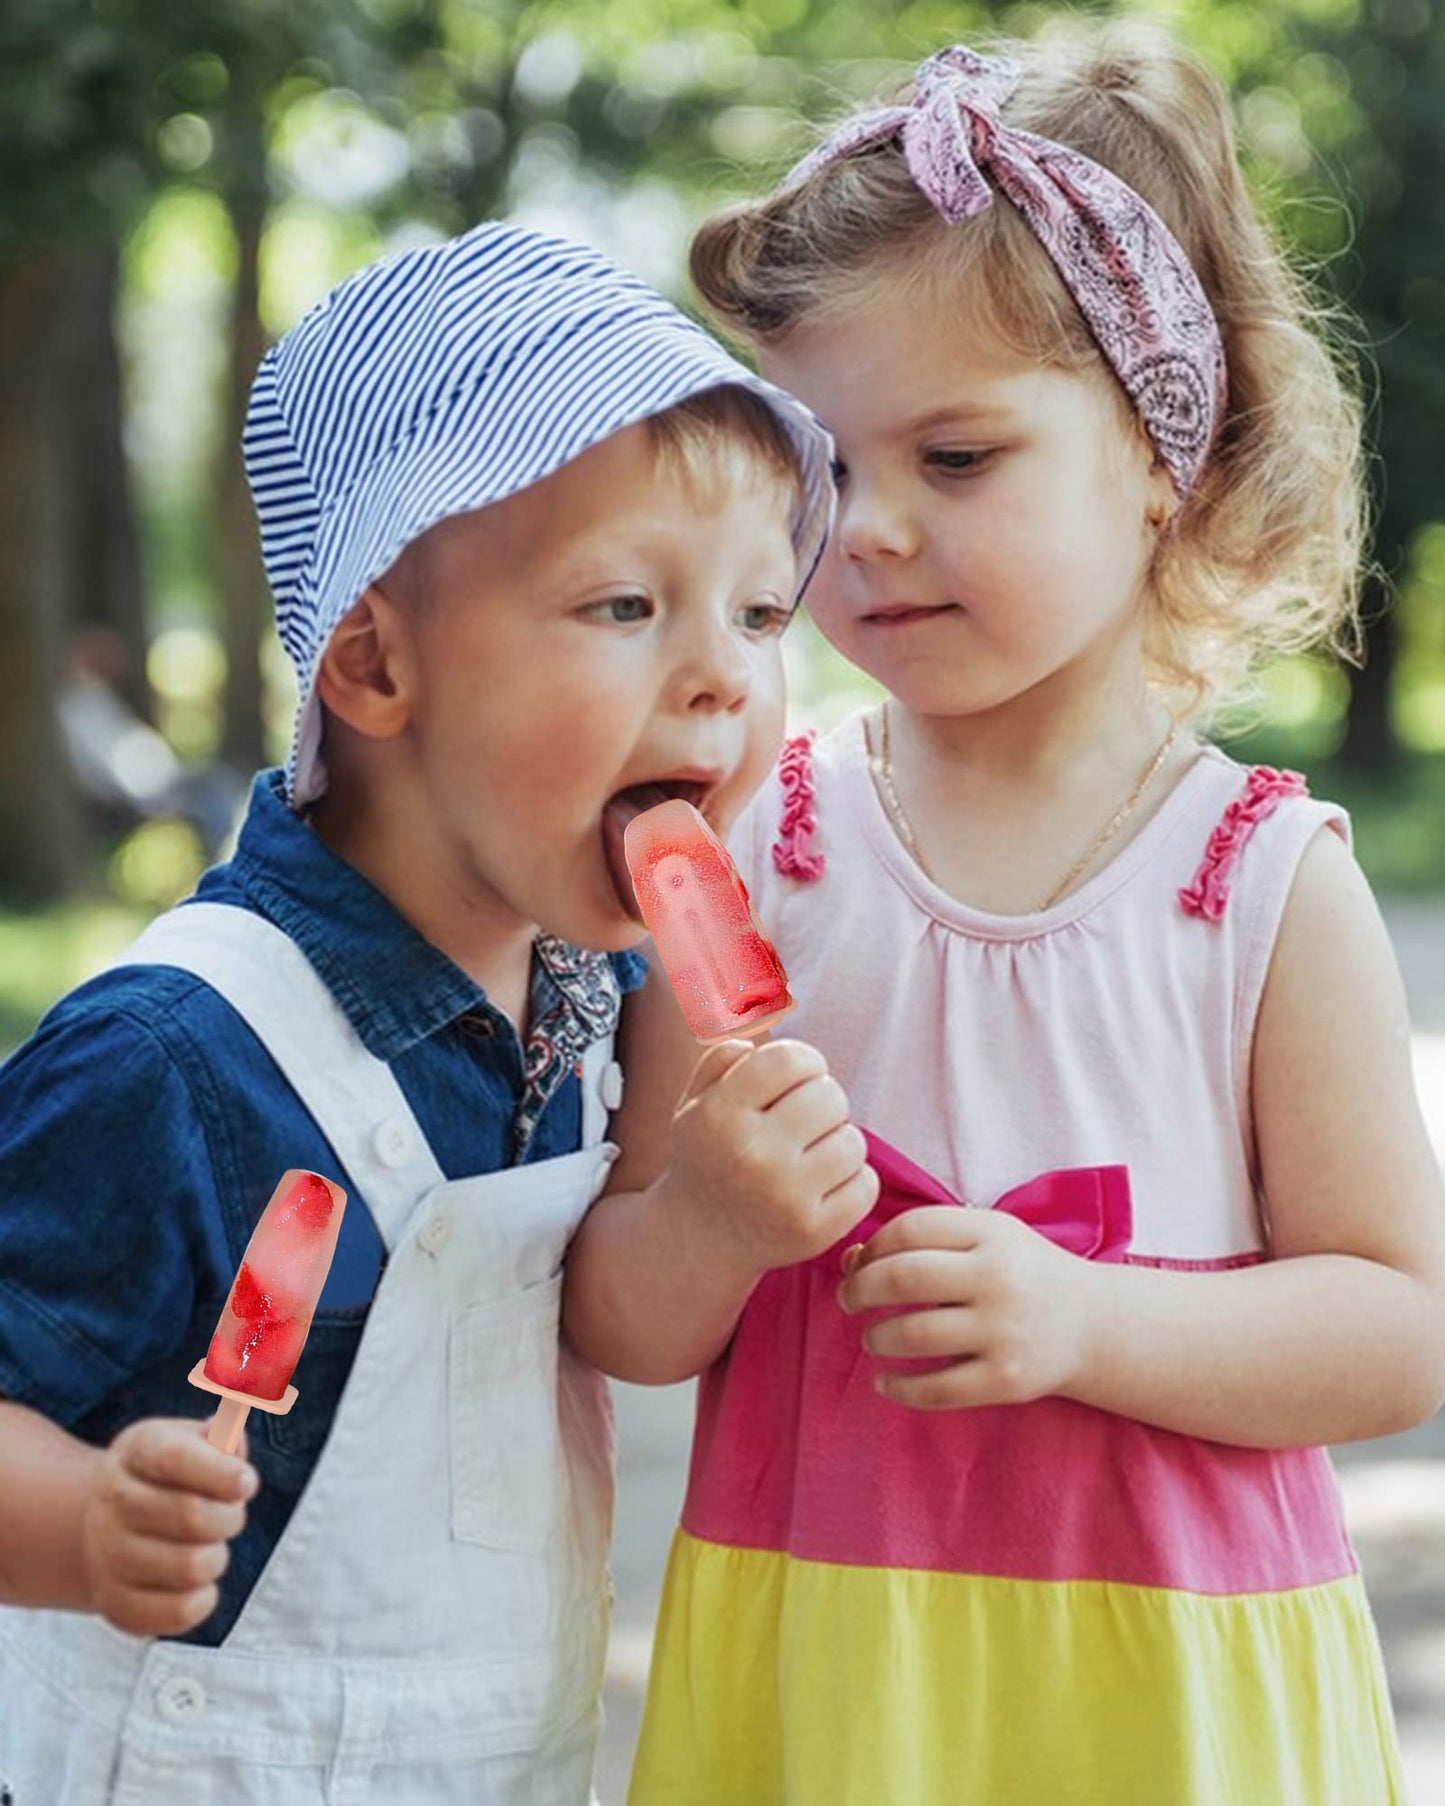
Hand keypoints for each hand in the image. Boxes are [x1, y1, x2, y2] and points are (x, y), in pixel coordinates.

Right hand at [80, 1417, 257, 1636]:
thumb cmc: (170, 1477)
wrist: (109, 1523)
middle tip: (229, 1515)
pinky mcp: (115, 1604)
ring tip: (207, 1546)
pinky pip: (179, 1613)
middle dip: (229, 1517)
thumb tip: (234, 1441)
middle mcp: (112, 1501)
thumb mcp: (192, 1441)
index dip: (222, 1472)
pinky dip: (204, 1599)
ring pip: (190, 1568)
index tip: (247, 1483)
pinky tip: (197, 1581)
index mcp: (137, 1450)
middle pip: (191, 1517)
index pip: (176, 1458)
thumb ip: (223, 1438)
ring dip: (217, 1557)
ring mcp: (107, 1556)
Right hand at [660, 1037, 878, 1280]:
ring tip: (811, 1155)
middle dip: (823, 1101)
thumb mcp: (696, 1102)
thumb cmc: (708, 1156)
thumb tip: (758, 1019)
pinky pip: (866, 1184)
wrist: (699, 1240)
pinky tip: (822, 1186)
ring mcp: (784, 1199)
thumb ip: (724, 1055)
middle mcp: (750, 1156)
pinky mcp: (813, 1233)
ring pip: (853, 1141)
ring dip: (838, 1142)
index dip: (806, 1063)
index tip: (797, 1080)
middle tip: (804, 1121)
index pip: (793, 1059)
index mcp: (719, 1115)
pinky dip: (852, 1181)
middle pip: (830, 1096)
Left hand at [838, 1205, 1096, 1409]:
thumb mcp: (984, 1239)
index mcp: (992, 1234)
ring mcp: (1004, 1331)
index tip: (862, 1262)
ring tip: (873, 1338)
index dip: (872, 1245)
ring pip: (912, 1335)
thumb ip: (922, 1241)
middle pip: (903, 1278)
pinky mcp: (1006, 1380)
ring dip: (875, 1338)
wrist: (1091, 1324)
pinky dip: (898, 1389)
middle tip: (848, 1301)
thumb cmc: (1020, 1273)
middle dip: (859, 1290)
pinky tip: (884, 1382)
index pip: (910, 1229)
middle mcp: (998, 1279)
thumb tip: (850, 1260)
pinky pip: (936, 1389)